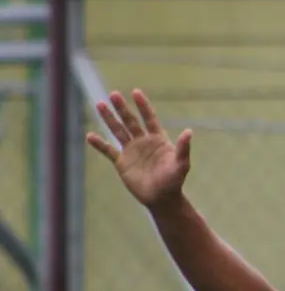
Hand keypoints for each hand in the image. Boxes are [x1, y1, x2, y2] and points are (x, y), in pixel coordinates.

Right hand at [86, 89, 191, 208]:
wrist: (162, 199)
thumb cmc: (174, 182)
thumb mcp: (181, 164)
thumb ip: (183, 148)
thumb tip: (189, 132)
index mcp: (158, 140)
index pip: (150, 118)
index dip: (143, 106)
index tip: (136, 92)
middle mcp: (143, 142)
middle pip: (131, 121)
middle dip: (122, 108)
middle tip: (114, 94)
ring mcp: (132, 151)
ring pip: (118, 131)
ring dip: (109, 118)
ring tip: (100, 104)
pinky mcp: (122, 163)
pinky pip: (108, 150)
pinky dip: (99, 144)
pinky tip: (90, 136)